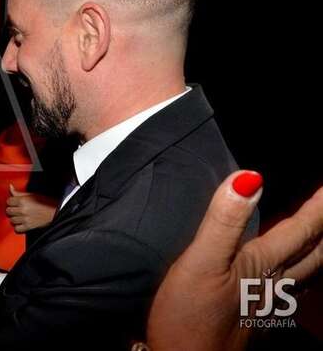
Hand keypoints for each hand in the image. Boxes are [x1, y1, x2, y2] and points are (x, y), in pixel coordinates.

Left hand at [5, 184, 58, 232]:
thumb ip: (19, 193)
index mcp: (23, 200)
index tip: (14, 202)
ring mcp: (25, 219)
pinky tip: (21, 223)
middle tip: (17, 209)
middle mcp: (23, 210)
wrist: (55, 212)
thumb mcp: (32, 195)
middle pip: (8, 211)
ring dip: (14, 218)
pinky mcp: (28, 227)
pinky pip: (17, 229)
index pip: (8, 201)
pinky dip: (18, 227)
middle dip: (12, 209)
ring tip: (19, 216)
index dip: (11, 201)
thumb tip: (10, 187)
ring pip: (11, 220)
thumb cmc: (45, 202)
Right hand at [147, 170, 322, 350]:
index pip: (301, 228)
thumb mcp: (200, 263)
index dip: (320, 204)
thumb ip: (224, 222)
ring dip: (319, 247)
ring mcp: (266, 302)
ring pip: (307, 270)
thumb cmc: (189, 319)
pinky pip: (292, 287)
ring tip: (322, 231)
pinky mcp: (255, 316)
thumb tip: (249, 179)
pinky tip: (292, 272)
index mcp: (261, 264)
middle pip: (314, 250)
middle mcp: (273, 283)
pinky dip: (301, 269)